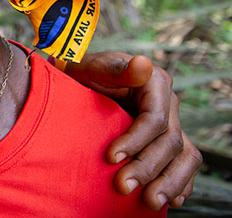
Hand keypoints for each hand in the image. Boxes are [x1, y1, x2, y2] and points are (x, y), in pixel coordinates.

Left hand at [64, 51, 201, 208]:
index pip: (155, 118)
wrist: (82, 82)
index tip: (110, 157)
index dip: (136, 140)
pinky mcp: (168, 141)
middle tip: (123, 186)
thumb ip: (116, 68)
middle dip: (147, 167)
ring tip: (151, 202)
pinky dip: (180, 183)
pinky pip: (184, 164)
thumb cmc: (84, 73)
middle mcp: (168, 103)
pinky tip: (170, 200)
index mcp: (154, 82)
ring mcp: (172, 123)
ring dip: (170, 182)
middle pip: (169, 141)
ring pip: (184, 156)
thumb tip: (143, 64)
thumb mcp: (92, 66)